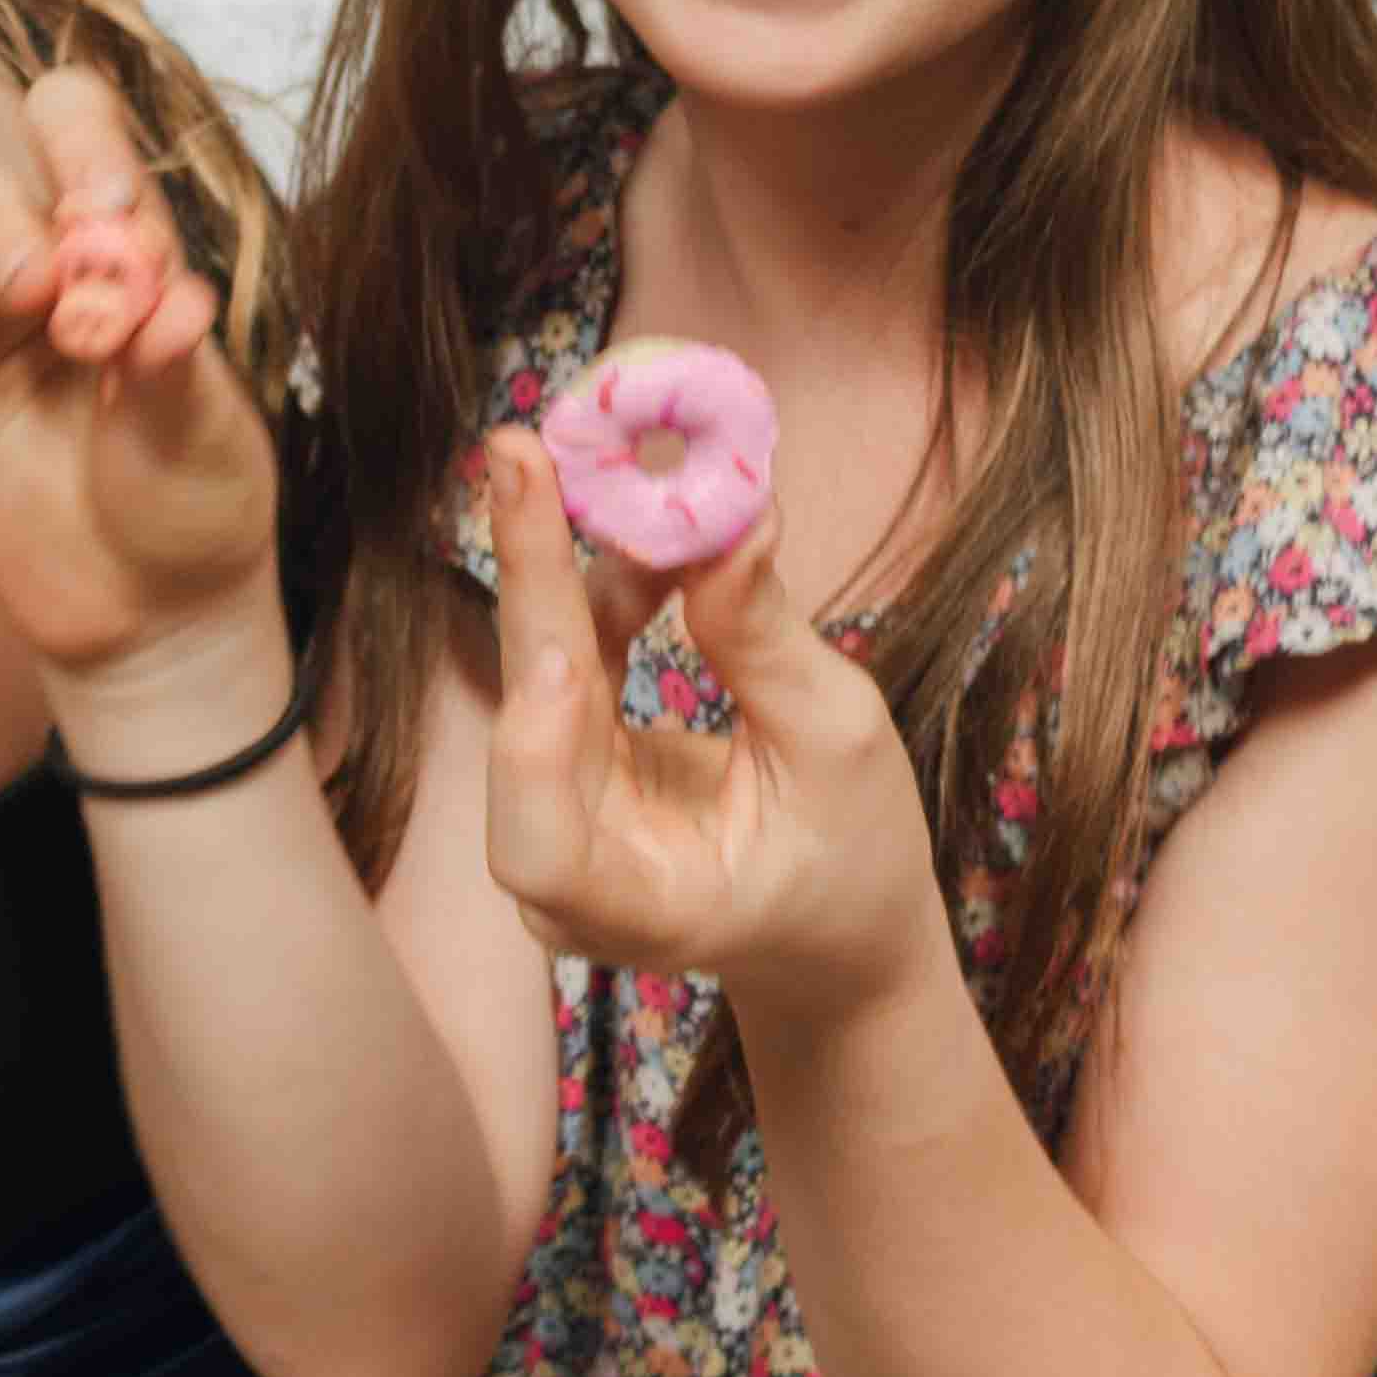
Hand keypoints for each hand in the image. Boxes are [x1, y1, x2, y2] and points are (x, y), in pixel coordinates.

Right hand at [0, 64, 276, 677]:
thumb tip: (173, 304)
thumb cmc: (194, 498)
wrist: (148, 615)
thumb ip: (176, 365)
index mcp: (112, 250)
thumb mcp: (208, 432)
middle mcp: (25, 271)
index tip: (96, 201)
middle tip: (34, 288)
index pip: (76, 139)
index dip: (77, 142)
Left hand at [477, 432, 940, 1015]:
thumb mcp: (838, 745)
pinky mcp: (569, 760)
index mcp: (642, 909)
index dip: (540, 744)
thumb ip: (766, 642)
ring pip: (541, 672)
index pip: (542, 852)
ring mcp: (559, 815)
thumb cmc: (852, 853)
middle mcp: (571, 873)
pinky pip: (567, 658)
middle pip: (524, 726)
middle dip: (530, 581)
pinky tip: (653, 534)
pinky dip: (606, 589)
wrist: (838, 921)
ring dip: (579, 566)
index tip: (566, 646)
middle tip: (524, 456)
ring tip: (630, 473)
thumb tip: (729, 515)